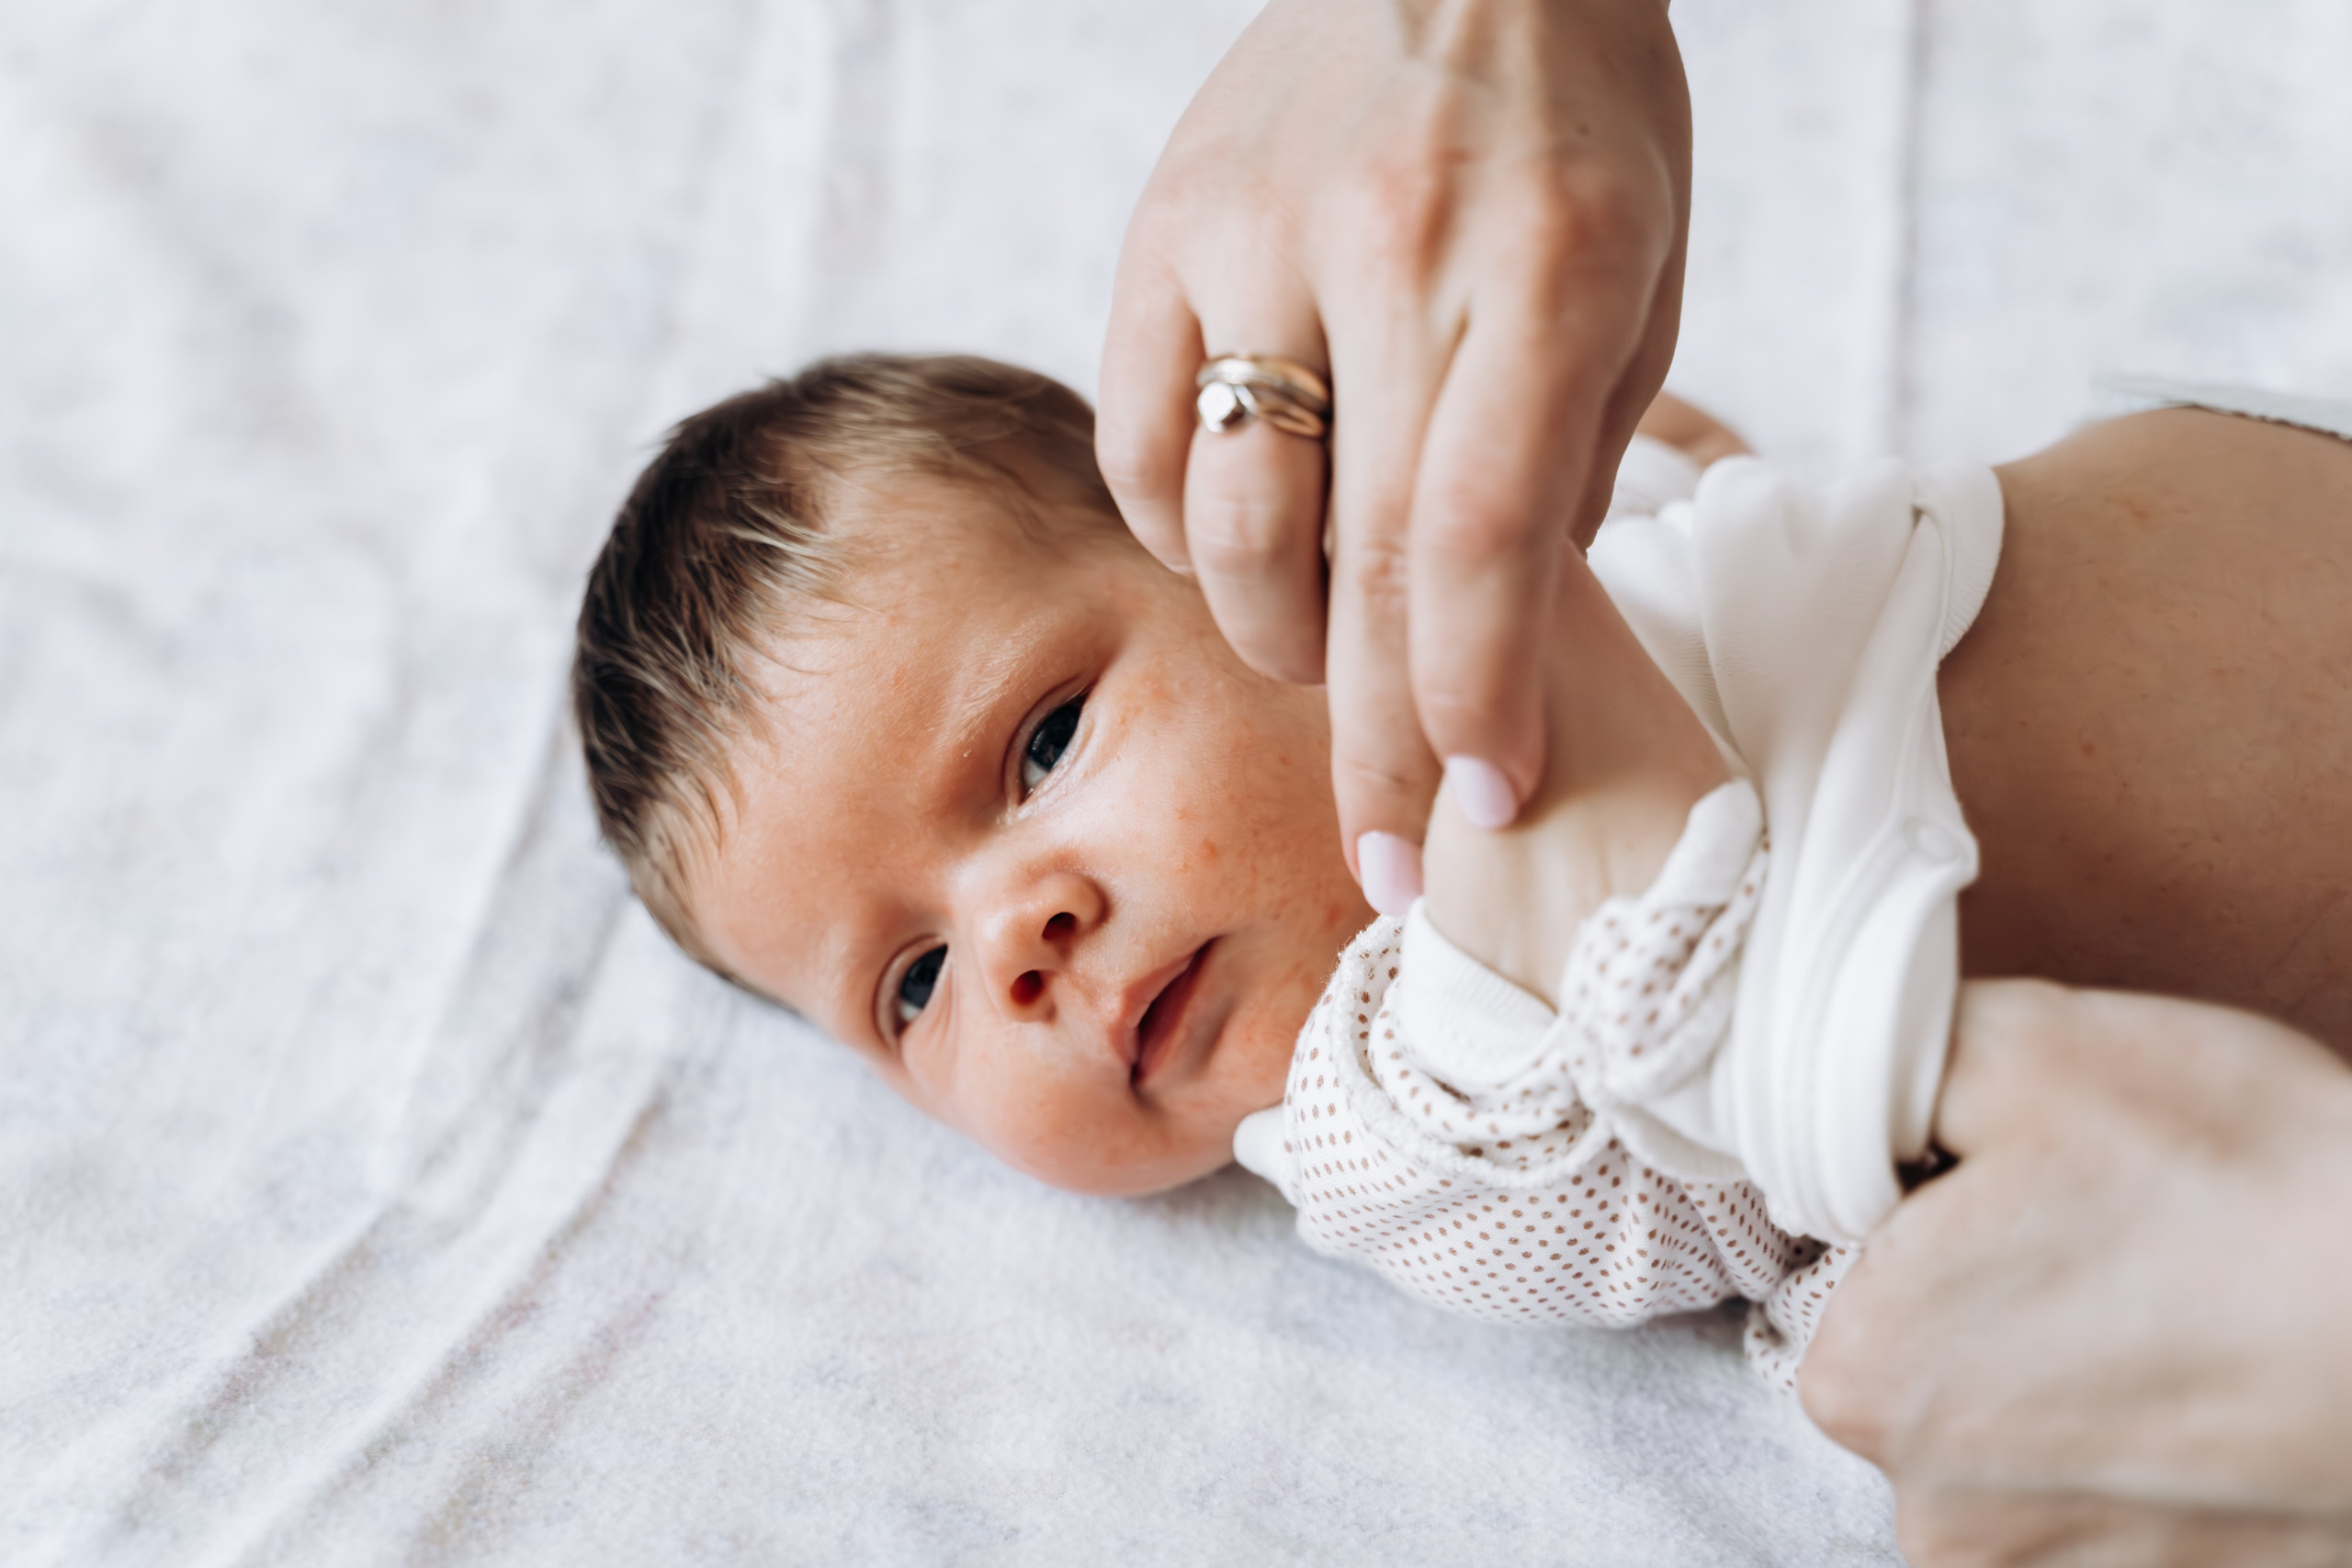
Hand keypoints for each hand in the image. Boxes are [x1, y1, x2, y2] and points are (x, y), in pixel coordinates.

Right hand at [1098, 0, 1690, 909]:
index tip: (1479, 817)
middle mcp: (1389, 253)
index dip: (1473, 708)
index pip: (1481, 545)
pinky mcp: (1161, 229)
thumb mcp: (1638, 280)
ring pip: (1231, 525)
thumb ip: (1566, 463)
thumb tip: (1483, 649)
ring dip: (1276, 642)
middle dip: (1376, 748)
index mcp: (1547, 265)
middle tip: (1390, 862)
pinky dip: (1190, 538)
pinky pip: (1145, 449)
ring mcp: (1252, 236)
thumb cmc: (1578, 124)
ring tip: (1322, 659)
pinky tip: (1244, 541)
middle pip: (1357, 566)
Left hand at [1802, 980, 2351, 1565]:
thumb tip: (1841, 1082)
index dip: (1936, 1201)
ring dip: (2088, 1375)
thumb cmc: (2258, 1188)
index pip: (1849, 1259)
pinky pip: (2114, 1498)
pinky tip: (2224, 1387)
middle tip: (2131, 1240)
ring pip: (2024, 1433)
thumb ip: (1885, 1063)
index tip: (2040, 1184)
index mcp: (1862, 1373)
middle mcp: (1926, 1509)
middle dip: (2005, 1292)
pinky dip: (2157, 1447)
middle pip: (1931, 1355)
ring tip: (2194, 1312)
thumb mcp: (2038, 1050)